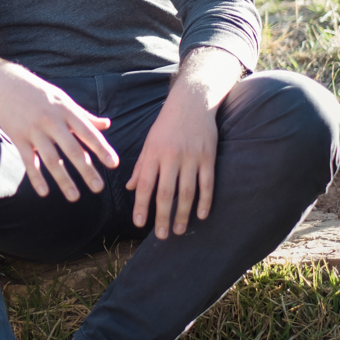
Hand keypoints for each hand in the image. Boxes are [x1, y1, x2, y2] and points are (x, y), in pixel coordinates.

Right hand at [0, 65, 119, 199]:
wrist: (7, 85)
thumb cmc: (40, 94)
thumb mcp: (64, 100)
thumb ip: (84, 116)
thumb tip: (107, 125)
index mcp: (66, 111)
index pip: (87, 132)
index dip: (101, 148)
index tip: (114, 164)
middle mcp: (51, 121)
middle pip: (71, 149)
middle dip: (86, 170)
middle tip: (98, 188)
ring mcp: (34, 130)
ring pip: (51, 159)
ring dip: (63, 180)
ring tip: (74, 197)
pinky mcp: (18, 137)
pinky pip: (28, 161)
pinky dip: (36, 177)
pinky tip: (44, 192)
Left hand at [125, 89, 216, 238]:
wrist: (192, 102)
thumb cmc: (166, 124)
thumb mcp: (149, 142)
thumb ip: (141, 166)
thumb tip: (131, 189)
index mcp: (153, 153)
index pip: (146, 184)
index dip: (142, 205)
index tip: (139, 223)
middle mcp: (171, 157)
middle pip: (166, 192)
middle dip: (162, 216)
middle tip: (161, 236)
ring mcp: (191, 157)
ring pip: (187, 192)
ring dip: (183, 213)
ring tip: (178, 230)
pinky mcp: (208, 157)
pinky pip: (207, 183)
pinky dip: (205, 201)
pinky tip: (201, 215)